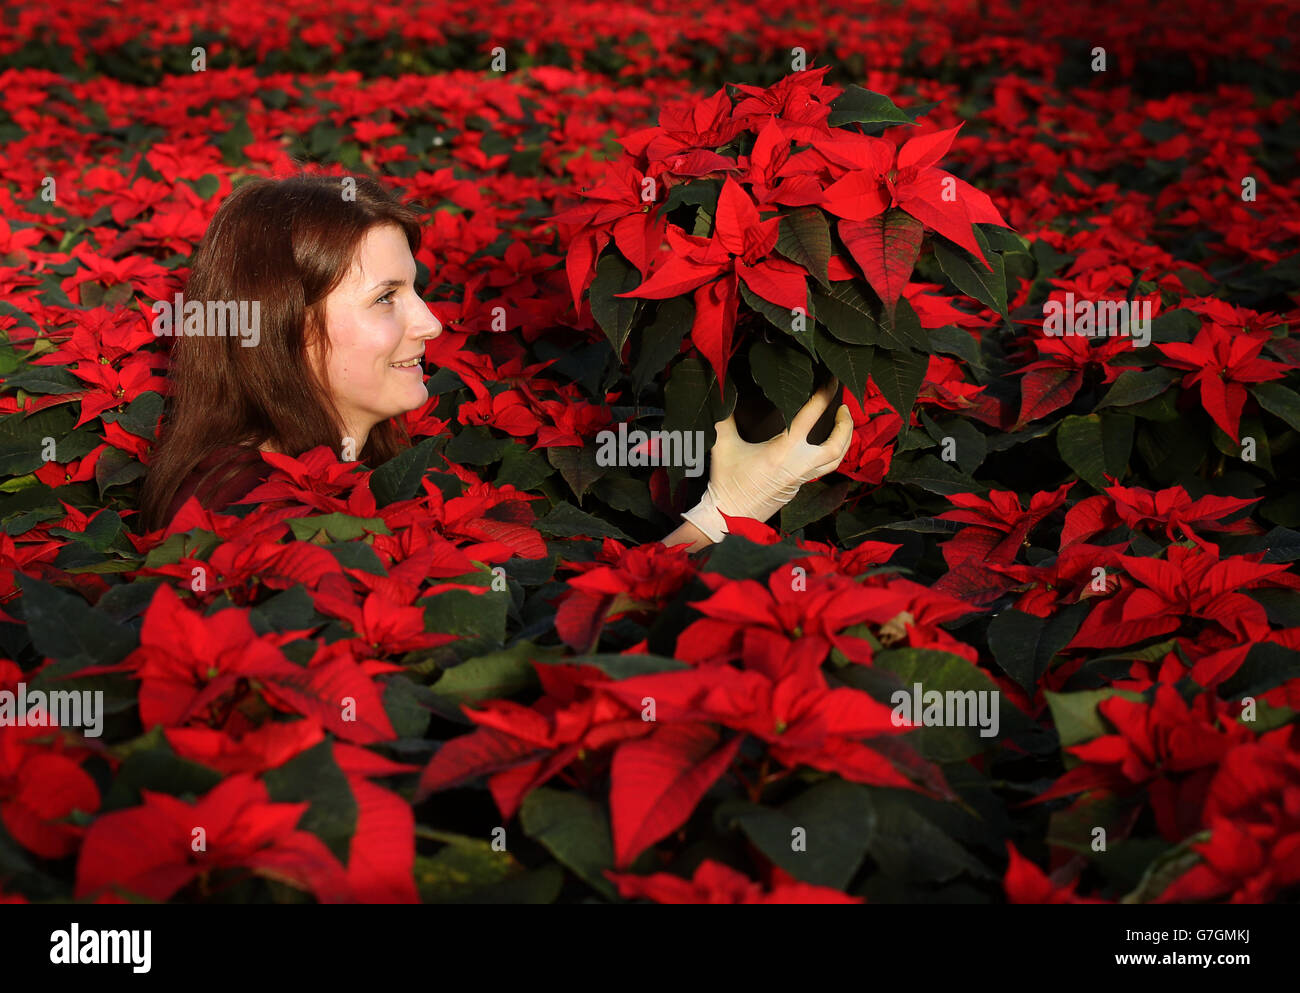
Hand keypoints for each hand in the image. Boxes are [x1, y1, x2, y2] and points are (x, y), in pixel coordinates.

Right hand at [680, 380, 853, 542]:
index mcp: (783, 452)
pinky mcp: (798, 487)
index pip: (810, 417)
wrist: (729, 517)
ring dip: (844, 441)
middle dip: (846, 425)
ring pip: (835, 461)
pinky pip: (823, 469)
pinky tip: (824, 444)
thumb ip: (726, 417)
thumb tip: (726, 393)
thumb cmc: (727, 482)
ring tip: (842, 424)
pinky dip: (831, 454)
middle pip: (836, 446)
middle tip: (844, 407)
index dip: (823, 396)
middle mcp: (799, 466)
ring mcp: (801, 479)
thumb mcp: (723, 445)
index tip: (830, 382)